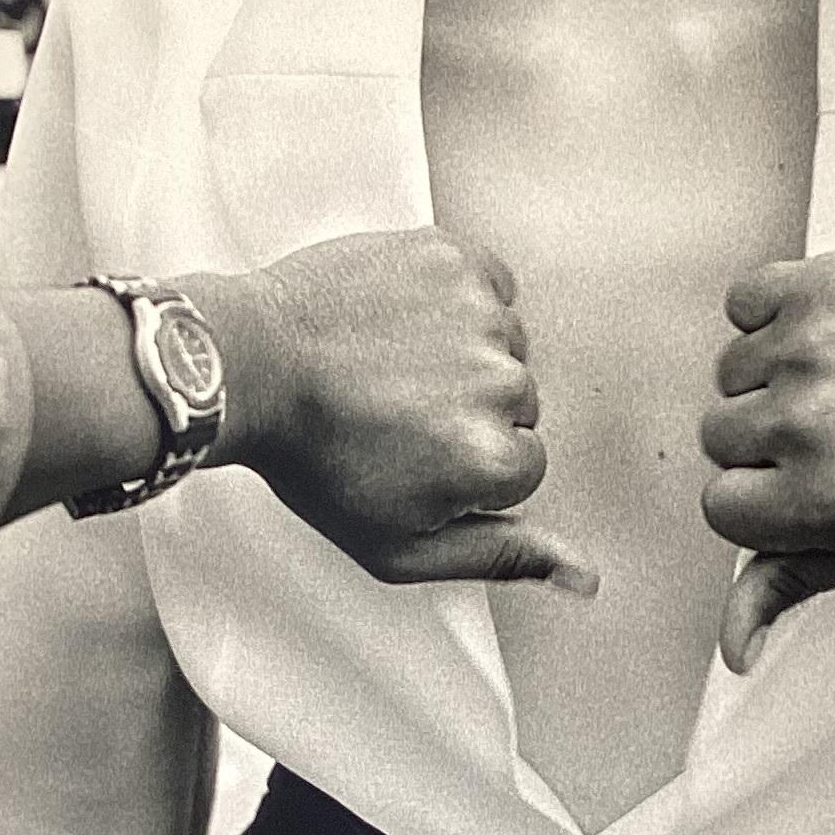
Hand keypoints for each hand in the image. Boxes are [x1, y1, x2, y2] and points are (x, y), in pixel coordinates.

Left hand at [198, 229, 597, 592]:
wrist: (248, 367)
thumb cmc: (315, 464)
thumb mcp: (399, 547)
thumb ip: (500, 558)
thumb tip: (586, 575)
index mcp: (494, 459)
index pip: (524, 466)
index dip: (465, 466)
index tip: (410, 454)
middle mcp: (501, 383)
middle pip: (519, 403)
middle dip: (467, 410)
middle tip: (391, 410)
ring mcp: (479, 315)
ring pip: (504, 344)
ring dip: (460, 352)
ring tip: (388, 363)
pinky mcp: (454, 259)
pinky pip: (487, 285)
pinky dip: (452, 298)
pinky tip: (397, 319)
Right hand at [700, 249, 834, 671]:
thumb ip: (799, 583)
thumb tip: (733, 652)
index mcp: (820, 503)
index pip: (719, 508)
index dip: (766, 498)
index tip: (817, 480)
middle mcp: (803, 425)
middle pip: (718, 437)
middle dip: (769, 436)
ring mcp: (805, 348)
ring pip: (728, 371)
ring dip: (773, 373)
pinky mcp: (818, 283)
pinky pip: (743, 301)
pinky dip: (771, 313)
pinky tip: (828, 330)